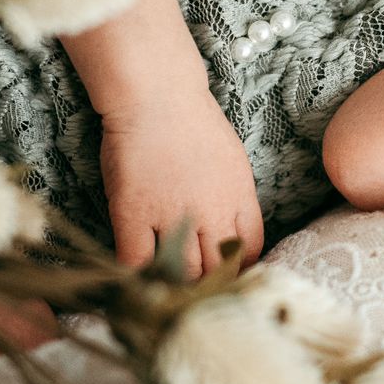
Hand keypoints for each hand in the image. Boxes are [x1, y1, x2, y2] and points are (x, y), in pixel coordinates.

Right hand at [99, 90, 264, 278]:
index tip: (224, 272)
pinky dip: (138, 275)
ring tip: (166, 289)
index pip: (249, 250)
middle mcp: (212, 213)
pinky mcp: (134, 214)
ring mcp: (173, 216)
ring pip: (181, 271)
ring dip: (175, 283)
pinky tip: (136, 278)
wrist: (156, 93)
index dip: (237, 266)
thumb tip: (227, 226)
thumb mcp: (232, 159)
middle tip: (193, 290)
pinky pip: (138, 261)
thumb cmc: (192, 117)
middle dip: (208, 283)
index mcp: (240, 198)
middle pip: (216, 268)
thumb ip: (233, 197)